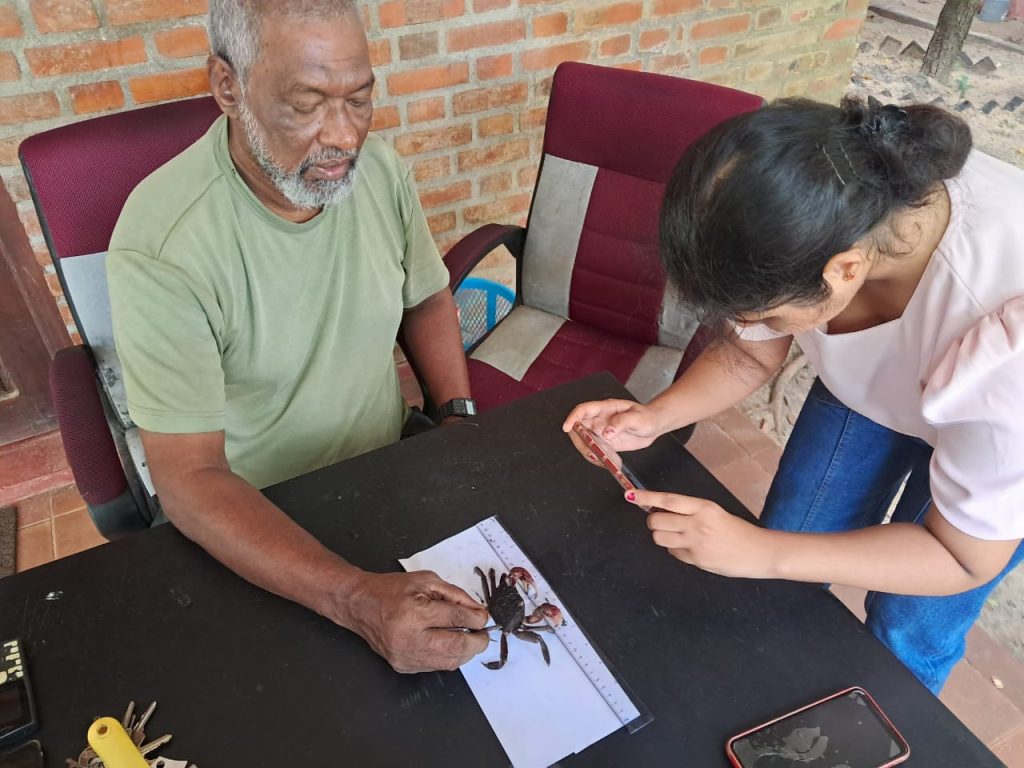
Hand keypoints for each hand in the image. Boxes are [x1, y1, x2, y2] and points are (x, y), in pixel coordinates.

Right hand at [343, 570, 489, 672]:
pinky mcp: (403, 666)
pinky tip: (448, 644)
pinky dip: (447, 657)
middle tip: (483, 635)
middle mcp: (409, 638)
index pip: (457, 621)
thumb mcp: (426, 581)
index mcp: (415, 613)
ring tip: (468, 639)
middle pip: (456, 648)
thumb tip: (477, 613)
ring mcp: (405, 656)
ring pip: (448, 663)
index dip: (477, 620)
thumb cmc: (391, 590)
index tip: (484, 618)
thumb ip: (455, 596)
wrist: (360, 605)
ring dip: (464, 652)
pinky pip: (435, 666)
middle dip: (477, 642)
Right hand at [562, 399, 663, 465]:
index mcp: (605, 408)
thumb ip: (622, 422)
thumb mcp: (637, 418)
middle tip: (592, 453)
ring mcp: (601, 432)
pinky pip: (595, 451)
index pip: (583, 410)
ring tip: (604, 461)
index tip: (567, 427)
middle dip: (580, 442)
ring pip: (585, 442)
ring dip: (589, 453)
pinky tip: (609, 463)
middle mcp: (599, 420)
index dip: (572, 417)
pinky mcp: (605, 443)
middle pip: (579, 428)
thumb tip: (607, 432)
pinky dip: (599, 459)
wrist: (654, 426)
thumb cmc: (647, 417)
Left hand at [626, 490, 774, 578]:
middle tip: (662, 521)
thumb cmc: (737, 530)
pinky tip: (690, 548)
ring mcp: (695, 543)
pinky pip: (673, 553)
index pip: (668, 500)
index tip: (630, 495)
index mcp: (703, 507)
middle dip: (654, 521)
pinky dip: (675, 550)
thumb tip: (662, 509)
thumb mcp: (714, 513)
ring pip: (659, 538)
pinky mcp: (695, 560)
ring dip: (662, 536)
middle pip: (657, 520)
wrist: (758, 552)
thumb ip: (690, 512)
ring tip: (678, 535)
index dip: (647, 497)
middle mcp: (697, 524)